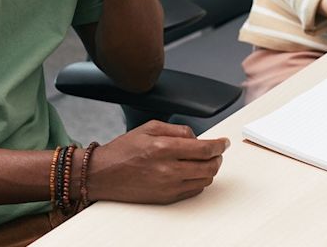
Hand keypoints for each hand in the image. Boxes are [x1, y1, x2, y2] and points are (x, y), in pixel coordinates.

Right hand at [88, 120, 229, 203]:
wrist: (103, 174)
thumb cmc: (122, 151)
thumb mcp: (149, 128)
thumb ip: (177, 129)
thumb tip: (196, 136)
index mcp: (163, 148)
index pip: (204, 148)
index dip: (219, 145)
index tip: (224, 143)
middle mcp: (168, 169)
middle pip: (209, 167)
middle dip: (218, 158)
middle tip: (217, 152)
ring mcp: (168, 186)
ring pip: (204, 180)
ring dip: (210, 170)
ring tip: (204, 161)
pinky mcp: (166, 198)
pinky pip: (194, 191)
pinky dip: (199, 181)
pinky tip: (193, 172)